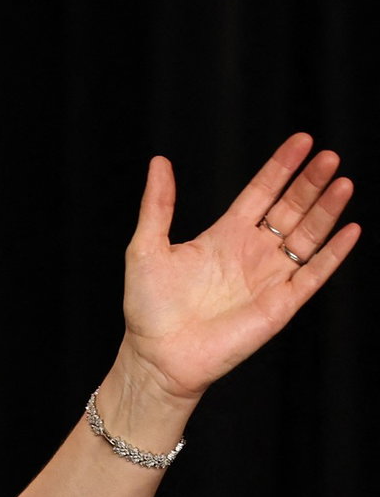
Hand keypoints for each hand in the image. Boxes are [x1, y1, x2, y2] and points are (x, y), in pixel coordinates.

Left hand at [121, 133, 358, 402]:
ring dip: (326, 210)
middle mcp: (252, 253)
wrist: (156, 355)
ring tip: (342, 182)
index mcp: (224, 236)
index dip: (281, 167)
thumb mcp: (146, 247)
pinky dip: (333, 254)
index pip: (261, 192)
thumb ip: (157, 205)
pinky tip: (350, 230)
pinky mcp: (280, 305)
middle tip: (328, 156)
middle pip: (290, 209)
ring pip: (307, 236)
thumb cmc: (148, 307)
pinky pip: (314, 275)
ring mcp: (269, 278)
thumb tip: (159, 162)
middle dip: (310, 183)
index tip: (302, 141)